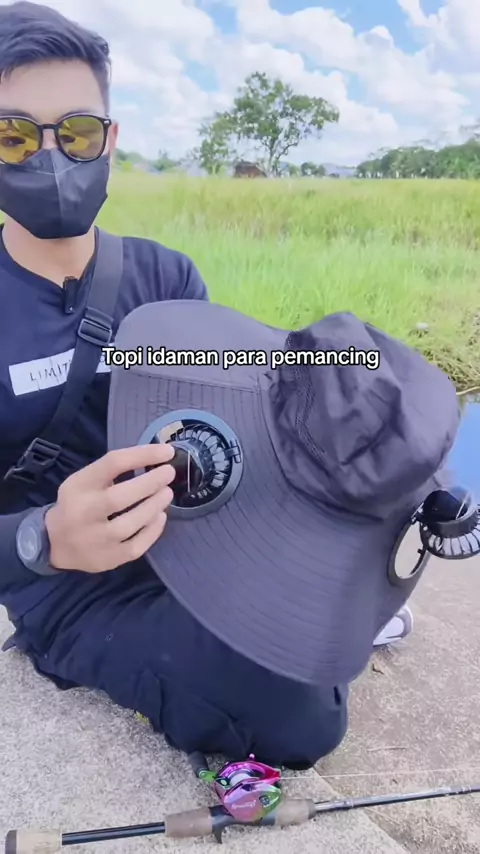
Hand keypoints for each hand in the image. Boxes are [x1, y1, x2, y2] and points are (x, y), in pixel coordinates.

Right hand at [45, 444, 175, 572]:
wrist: (54, 543)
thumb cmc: (78, 504)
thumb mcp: (84, 480)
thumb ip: (111, 471)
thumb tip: (154, 459)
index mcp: (78, 486)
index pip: (112, 464)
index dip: (143, 455)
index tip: (167, 451)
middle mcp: (83, 512)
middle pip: (119, 497)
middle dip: (150, 483)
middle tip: (169, 473)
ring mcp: (94, 539)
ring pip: (129, 524)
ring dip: (153, 506)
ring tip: (166, 493)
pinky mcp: (107, 559)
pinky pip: (135, 546)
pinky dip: (152, 531)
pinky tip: (160, 517)